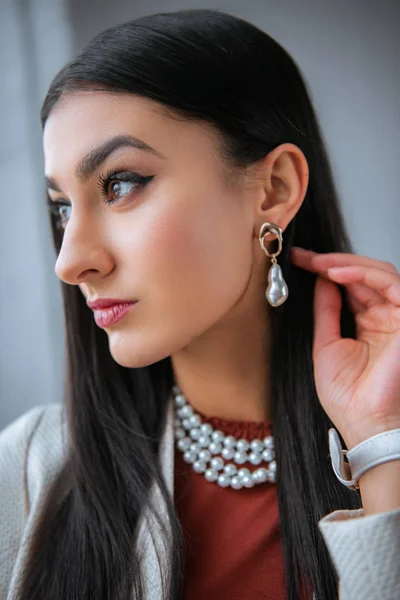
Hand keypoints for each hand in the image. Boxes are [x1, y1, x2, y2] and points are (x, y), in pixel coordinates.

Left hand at [290, 247, 399, 448]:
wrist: (363, 424)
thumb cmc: (348, 397)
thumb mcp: (327, 345)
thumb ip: (327, 311)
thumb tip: (321, 281)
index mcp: (369, 325)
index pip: (351, 287)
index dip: (325, 270)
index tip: (298, 260)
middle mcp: (386, 318)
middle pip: (364, 275)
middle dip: (331, 262)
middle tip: (303, 256)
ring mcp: (398, 318)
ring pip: (380, 273)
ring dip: (345, 263)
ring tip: (318, 262)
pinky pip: (391, 285)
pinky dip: (363, 274)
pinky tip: (336, 272)